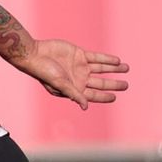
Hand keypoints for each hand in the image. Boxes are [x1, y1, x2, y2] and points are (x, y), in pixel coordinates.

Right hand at [9, 38, 129, 108]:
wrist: (35, 54)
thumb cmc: (44, 72)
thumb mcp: (60, 84)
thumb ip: (74, 94)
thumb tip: (85, 107)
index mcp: (74, 88)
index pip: (93, 95)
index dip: (104, 97)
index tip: (115, 97)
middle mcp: (79, 78)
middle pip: (100, 83)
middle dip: (113, 84)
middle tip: (126, 86)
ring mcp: (80, 66)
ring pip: (101, 69)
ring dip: (114, 69)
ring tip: (126, 68)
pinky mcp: (79, 54)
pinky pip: (96, 57)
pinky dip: (107, 59)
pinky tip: (117, 61)